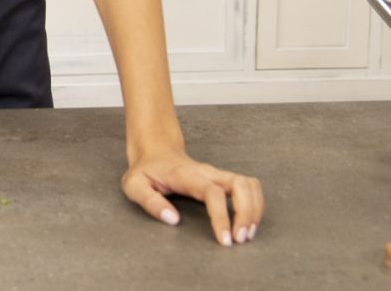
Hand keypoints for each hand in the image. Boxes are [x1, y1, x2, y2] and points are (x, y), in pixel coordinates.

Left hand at [121, 151, 263, 245]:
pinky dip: (255, 204)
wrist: (155, 151)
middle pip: (240, 184)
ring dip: (254, 210)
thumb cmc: (146, 171)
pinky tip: (249, 223)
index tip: (225, 240)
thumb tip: (173, 219)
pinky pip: (250, 186)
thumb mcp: (134, 186)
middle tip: (241, 239)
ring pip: (250, 184)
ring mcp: (218, 174)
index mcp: (185, 175)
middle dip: (246, 213)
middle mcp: (207, 172)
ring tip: (247, 234)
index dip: (222, 216)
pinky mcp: (224, 178)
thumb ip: (150, 202)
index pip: (212, 192)